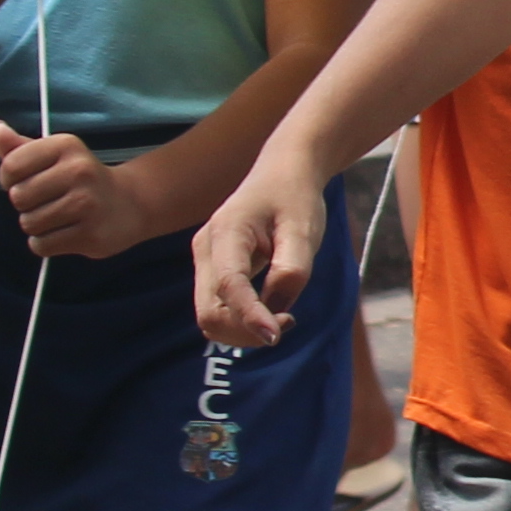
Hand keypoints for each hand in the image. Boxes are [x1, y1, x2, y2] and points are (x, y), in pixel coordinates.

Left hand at [0, 123, 145, 261]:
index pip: (11, 166)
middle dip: (27, 203)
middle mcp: (79, 171)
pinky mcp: (90, 235)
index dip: (11, 178)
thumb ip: (20, 147)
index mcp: (67, 146)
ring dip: (38, 225)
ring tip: (59, 217)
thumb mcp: (55, 156)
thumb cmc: (82, 178)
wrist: (131, 203)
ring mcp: (87, 204)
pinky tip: (66, 232)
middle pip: (18, 197)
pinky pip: (42, 245)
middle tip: (50, 200)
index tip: (29, 180)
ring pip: (29, 223)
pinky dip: (47, 243)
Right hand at [190, 143, 338, 344]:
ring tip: (285, 317)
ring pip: (211, 315)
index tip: (276, 336)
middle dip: (244, 331)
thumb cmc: (295, 197)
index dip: (249, 317)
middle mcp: (206, 249)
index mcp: (227, 232)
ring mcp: (205, 261)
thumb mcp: (304, 229)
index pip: (230, 285)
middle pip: (210, 312)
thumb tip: (276, 309)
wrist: (283, 174)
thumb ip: (292, 269)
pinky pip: (220, 307)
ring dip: (243, 330)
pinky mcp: (213, 270)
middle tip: (288, 324)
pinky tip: (273, 311)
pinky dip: (242, 320)